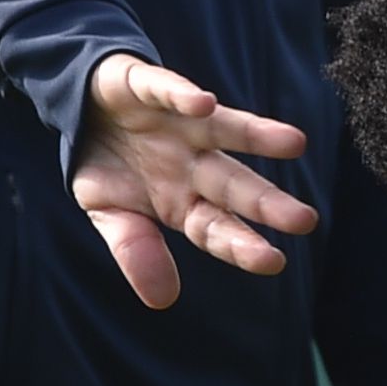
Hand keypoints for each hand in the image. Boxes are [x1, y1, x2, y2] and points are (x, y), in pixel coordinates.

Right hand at [69, 52, 319, 309]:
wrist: (80, 110)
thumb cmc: (107, 168)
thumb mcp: (109, 214)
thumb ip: (136, 250)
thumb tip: (163, 299)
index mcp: (183, 199)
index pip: (217, 227)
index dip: (241, 244)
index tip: (274, 261)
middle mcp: (192, 162)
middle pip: (235, 185)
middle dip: (267, 203)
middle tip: (305, 220)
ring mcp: (179, 123)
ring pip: (226, 129)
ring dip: (258, 136)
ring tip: (295, 143)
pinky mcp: (150, 86)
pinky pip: (168, 90)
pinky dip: (183, 95)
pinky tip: (203, 103)